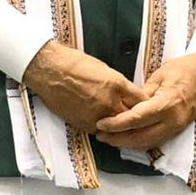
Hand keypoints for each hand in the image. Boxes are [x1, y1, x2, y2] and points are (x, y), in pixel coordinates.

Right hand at [25, 42, 148, 137]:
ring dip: (120, 126)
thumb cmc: (73, 63)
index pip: (141, 100)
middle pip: (132, 117)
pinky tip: (104, 125)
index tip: (146, 106)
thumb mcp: (103, 68)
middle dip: (135, 117)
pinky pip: (100, 131)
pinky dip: (103, 129)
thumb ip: (118, 84)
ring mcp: (97, 114)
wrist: (49, 71)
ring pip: (117, 127)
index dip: (145, 104)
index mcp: (117, 84)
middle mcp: (109, 101)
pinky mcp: (84, 123)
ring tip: (121, 124)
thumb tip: (126, 93)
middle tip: (136, 118)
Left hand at [99, 52, 195, 152]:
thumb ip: (142, 94)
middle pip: (140, 138)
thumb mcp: (159, 76)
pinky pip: (155, 141)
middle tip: (100, 135)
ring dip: (127, 144)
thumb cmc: (184, 69)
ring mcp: (176, 128)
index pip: (136, 119)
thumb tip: (124, 105)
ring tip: (109, 138)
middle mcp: (172, 120)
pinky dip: (139, 142)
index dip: (116, 124)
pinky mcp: (177, 130)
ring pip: (147, 143)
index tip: (101, 124)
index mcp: (167, 104)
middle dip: (118, 139)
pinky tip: (127, 138)